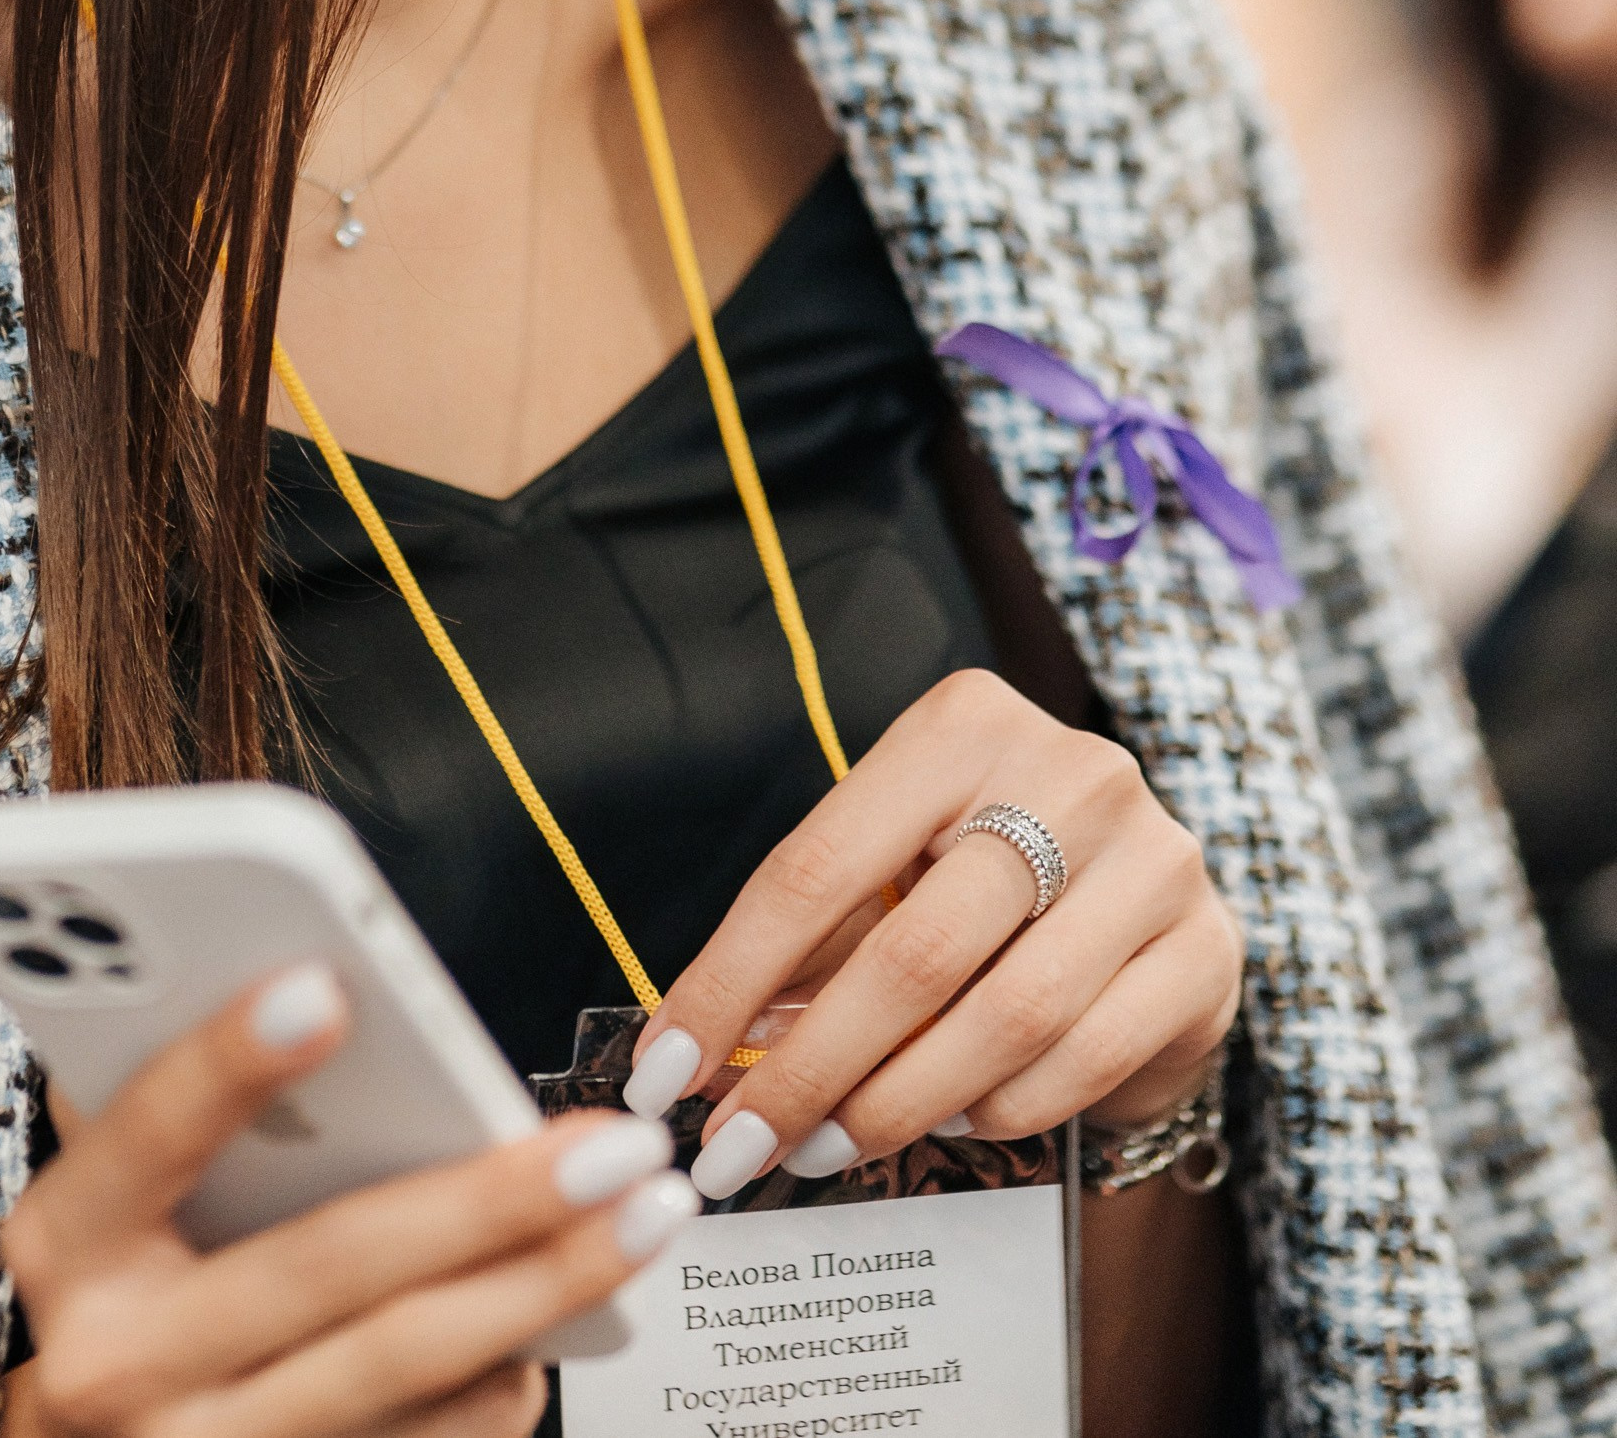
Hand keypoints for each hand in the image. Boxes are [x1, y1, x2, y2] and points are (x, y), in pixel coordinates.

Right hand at [1, 962, 697, 1434]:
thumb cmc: (125, 1285)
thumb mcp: (113, 1194)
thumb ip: (187, 1102)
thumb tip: (317, 979)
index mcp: (67, 1248)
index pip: (142, 1137)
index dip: (225, 1060)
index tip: (324, 986)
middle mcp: (117, 1367)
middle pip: (326, 1268)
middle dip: (486, 1198)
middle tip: (609, 1140)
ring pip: (401, 1364)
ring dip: (544, 1282)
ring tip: (646, 1209)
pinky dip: (509, 1371)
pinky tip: (577, 1306)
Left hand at [622, 668, 1241, 1198]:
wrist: (1150, 908)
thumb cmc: (988, 887)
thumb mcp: (893, 873)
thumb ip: (812, 945)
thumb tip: (699, 1049)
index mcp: (963, 725)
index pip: (818, 866)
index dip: (730, 978)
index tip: (665, 1071)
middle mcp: (1070, 771)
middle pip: (913, 952)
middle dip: (810, 1070)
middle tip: (739, 1147)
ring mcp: (1155, 858)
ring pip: (1002, 1017)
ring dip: (897, 1104)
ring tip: (828, 1146)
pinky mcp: (1207, 951)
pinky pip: (1080, 1061)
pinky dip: (996, 1109)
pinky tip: (948, 1121)